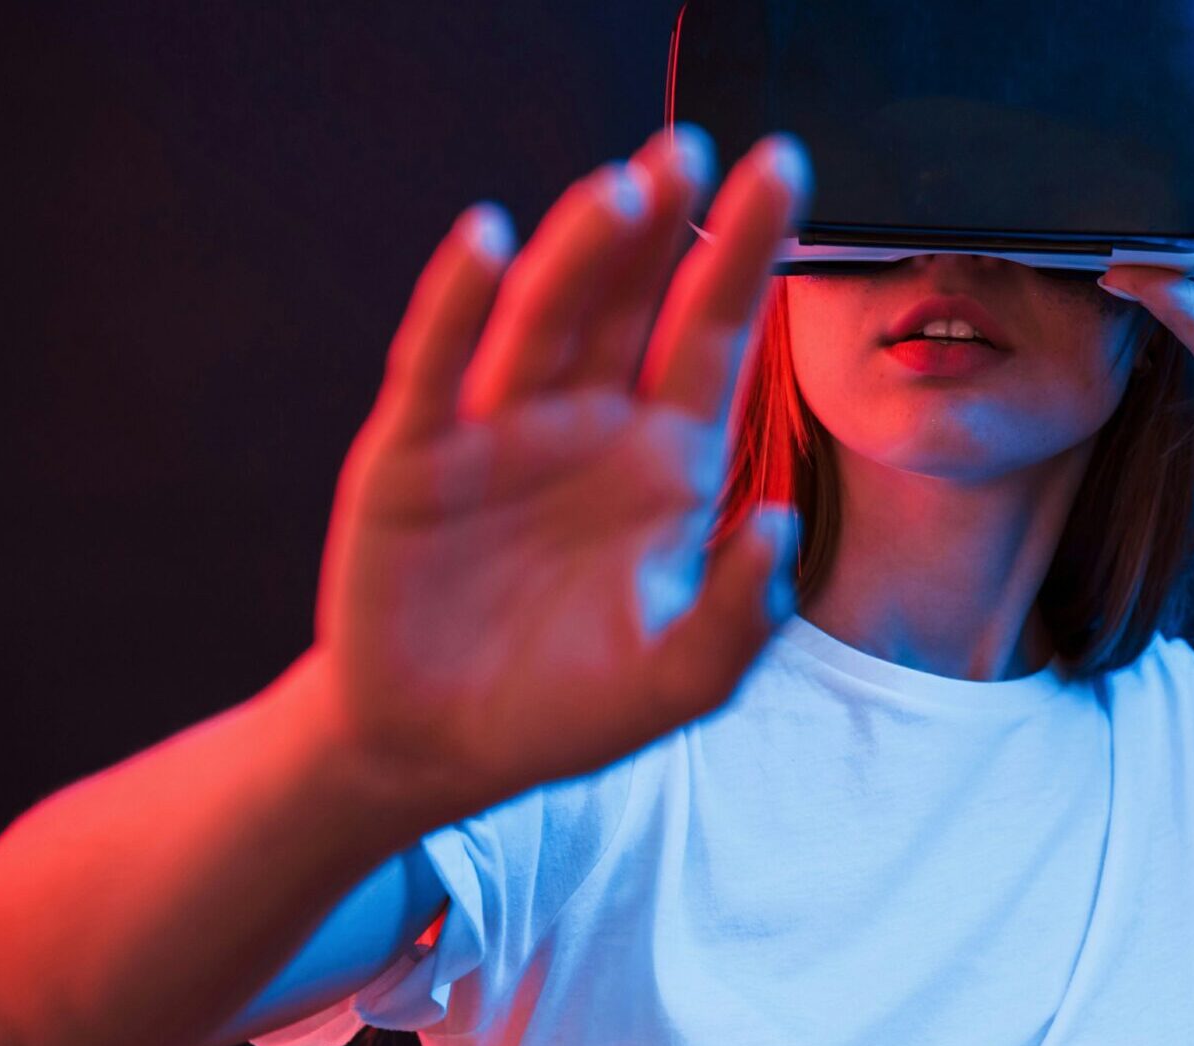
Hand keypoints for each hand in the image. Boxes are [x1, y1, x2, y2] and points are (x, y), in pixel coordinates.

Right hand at [313, 123, 812, 814]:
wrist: (438, 750)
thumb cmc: (567, 707)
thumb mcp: (679, 683)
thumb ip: (741, 616)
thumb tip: (777, 525)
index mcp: (662, 461)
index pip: (712, 332)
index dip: (745, 253)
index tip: (781, 169)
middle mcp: (585, 425)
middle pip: (630, 301)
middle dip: (661, 224)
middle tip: (690, 147)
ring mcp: (495, 432)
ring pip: (544, 317)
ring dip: (580, 252)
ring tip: (621, 188)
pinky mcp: (411, 456)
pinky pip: (438, 365)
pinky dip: (457, 301)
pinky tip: (489, 240)